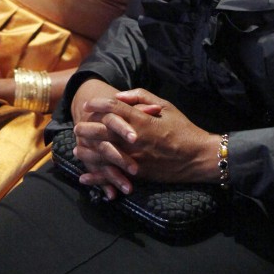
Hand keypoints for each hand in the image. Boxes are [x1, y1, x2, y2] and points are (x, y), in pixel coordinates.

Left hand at [74, 88, 216, 190]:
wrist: (196, 156)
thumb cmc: (182, 128)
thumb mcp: (166, 106)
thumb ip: (142, 98)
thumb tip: (120, 95)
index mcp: (141, 120)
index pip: (112, 108)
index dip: (98, 104)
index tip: (89, 104)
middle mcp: (133, 139)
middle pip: (101, 131)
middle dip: (86, 128)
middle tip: (77, 126)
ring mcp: (133, 158)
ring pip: (102, 155)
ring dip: (87, 152)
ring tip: (77, 149)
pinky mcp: (136, 174)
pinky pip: (111, 175)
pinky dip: (96, 177)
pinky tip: (85, 177)